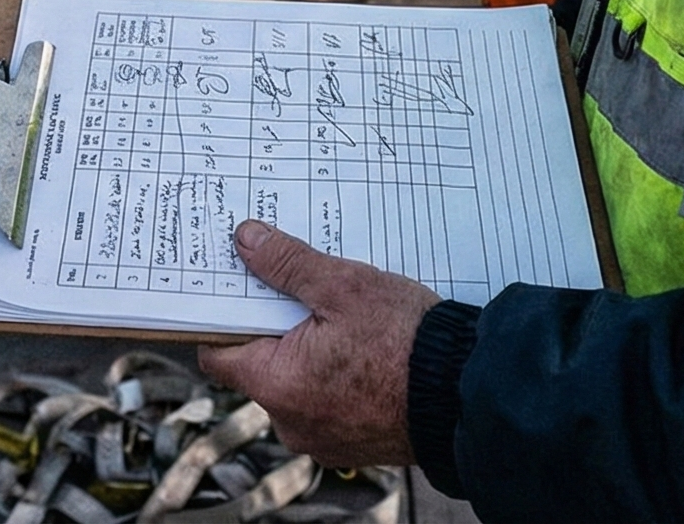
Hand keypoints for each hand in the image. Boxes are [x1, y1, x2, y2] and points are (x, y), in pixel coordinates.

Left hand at [196, 220, 436, 465]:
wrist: (465, 394)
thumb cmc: (406, 342)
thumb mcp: (344, 285)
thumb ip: (288, 264)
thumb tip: (246, 240)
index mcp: (276, 385)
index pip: (217, 353)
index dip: (222, 317)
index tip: (239, 287)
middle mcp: (290, 422)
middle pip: (260, 365)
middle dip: (278, 328)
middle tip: (303, 293)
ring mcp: (322, 438)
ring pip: (297, 385)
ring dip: (310, 353)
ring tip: (343, 321)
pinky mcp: (352, 443)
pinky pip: (327, 403)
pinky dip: (336, 378)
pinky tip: (365, 352)